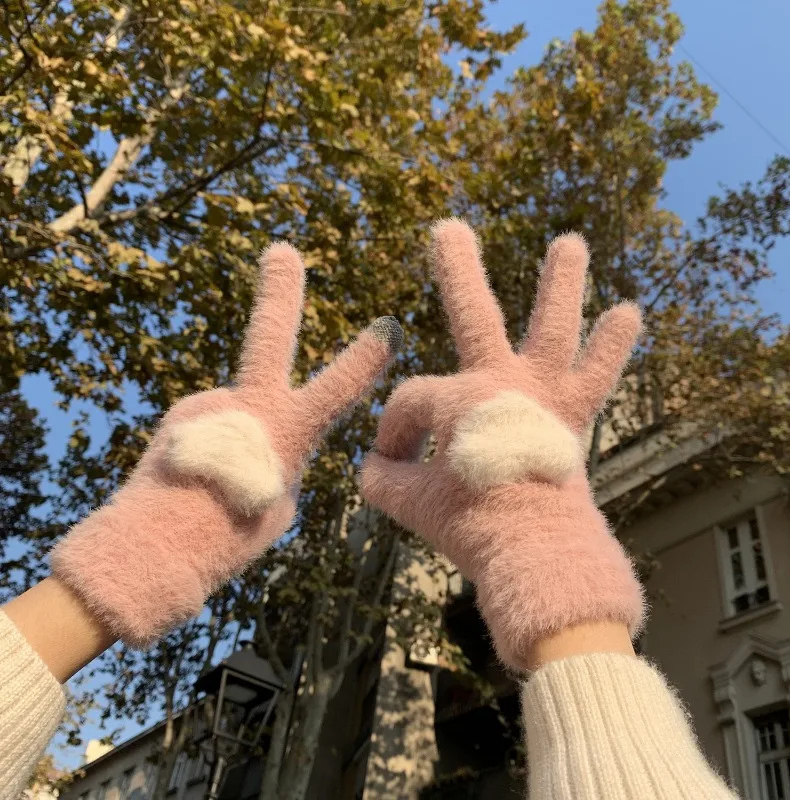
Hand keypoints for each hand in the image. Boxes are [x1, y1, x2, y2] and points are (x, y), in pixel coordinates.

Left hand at [52, 243, 400, 647]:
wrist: (156, 547)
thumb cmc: (230, 535)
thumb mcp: (276, 506)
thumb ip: (279, 462)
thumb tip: (263, 441)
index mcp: (288, 433)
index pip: (338, 389)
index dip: (365, 358)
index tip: (389, 326)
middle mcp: (249, 407)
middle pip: (269, 337)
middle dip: (280, 292)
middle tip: (282, 251)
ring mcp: (211, 406)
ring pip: (234, 413)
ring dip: (232, 440)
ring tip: (213, 485)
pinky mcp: (180, 416)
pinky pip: (209, 428)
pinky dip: (209, 449)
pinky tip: (194, 479)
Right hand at [361, 219, 643, 670]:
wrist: (534, 553)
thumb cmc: (471, 526)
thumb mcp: (410, 503)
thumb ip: (383, 479)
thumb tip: (371, 468)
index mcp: (456, 400)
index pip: (412, 404)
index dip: (394, 434)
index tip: (389, 465)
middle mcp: (500, 383)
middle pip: (474, 316)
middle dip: (458, 271)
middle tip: (448, 231)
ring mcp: (542, 396)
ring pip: (553, 328)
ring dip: (562, 285)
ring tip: (571, 243)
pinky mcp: (572, 418)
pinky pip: (597, 376)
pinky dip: (610, 348)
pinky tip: (628, 312)